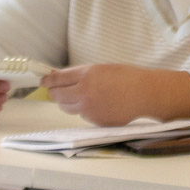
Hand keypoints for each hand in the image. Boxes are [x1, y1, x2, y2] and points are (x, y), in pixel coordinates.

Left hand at [45, 63, 189, 126]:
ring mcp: (89, 109)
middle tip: (56, 90)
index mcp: (87, 75)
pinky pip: (82, 115)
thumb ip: (80, 73)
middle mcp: (84, 93)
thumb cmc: (127, 77)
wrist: (146, 94)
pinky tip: (99, 104)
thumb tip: (59, 77)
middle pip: (57, 96)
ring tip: (81, 96)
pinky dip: (84, 110)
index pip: (57, 79)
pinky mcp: (95, 121)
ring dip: (68, 102)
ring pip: (67, 107)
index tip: (43, 81)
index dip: (47, 80)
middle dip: (55, 92)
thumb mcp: (102, 68)